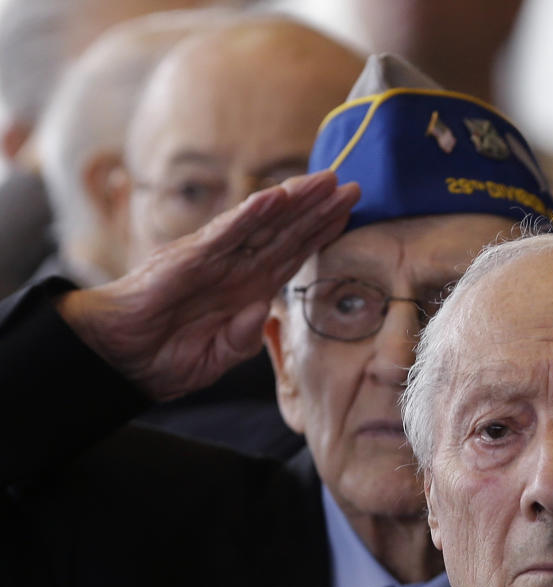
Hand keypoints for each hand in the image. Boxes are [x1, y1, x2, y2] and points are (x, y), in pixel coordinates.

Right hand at [56, 171, 359, 400]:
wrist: (117, 357)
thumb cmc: (163, 356)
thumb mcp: (217, 357)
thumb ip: (244, 339)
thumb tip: (263, 313)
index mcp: (244, 290)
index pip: (290, 255)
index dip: (319, 234)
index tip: (348, 214)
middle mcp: (233, 268)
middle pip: (284, 232)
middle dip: (318, 209)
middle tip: (353, 185)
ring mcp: (212, 260)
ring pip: (261, 225)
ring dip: (294, 202)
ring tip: (325, 181)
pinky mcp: (189, 260)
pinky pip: (226, 235)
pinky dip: (251, 215)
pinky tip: (276, 198)